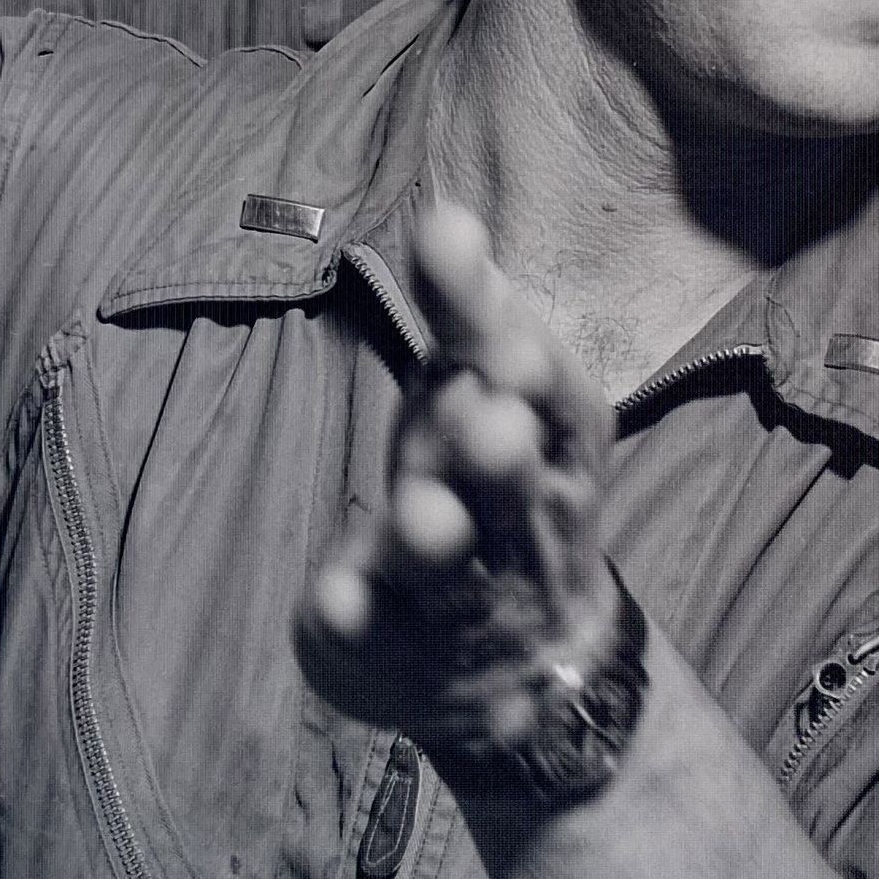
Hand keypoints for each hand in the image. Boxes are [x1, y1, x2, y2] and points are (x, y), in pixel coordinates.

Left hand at [294, 202, 618, 776]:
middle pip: (508, 489)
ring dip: (434, 538)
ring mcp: (455, 595)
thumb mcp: (487, 388)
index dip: (531, 376)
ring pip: (449, 567)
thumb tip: (448, 216)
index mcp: (542, 441)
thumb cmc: (494, 487)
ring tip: (417, 516)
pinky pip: (374, 639)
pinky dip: (357, 620)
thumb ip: (466, 309)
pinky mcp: (393, 651)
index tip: (511, 348)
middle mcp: (509, 520)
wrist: (528, 662)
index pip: (546, 396)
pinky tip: (331, 599)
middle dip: (498, 459)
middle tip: (492, 428)